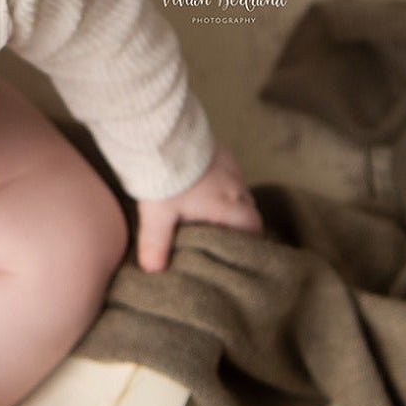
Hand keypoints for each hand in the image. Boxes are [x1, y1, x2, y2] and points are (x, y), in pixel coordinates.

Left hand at [134, 144, 261, 272]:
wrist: (161, 133)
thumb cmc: (164, 178)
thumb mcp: (157, 216)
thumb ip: (156, 244)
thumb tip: (152, 272)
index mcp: (229, 205)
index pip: (253, 229)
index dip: (248, 241)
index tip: (237, 251)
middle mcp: (236, 186)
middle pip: (246, 210)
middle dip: (235, 223)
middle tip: (217, 235)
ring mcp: (230, 165)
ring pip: (235, 190)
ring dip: (224, 201)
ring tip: (204, 212)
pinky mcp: (219, 150)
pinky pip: (225, 171)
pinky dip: (216, 182)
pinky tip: (196, 185)